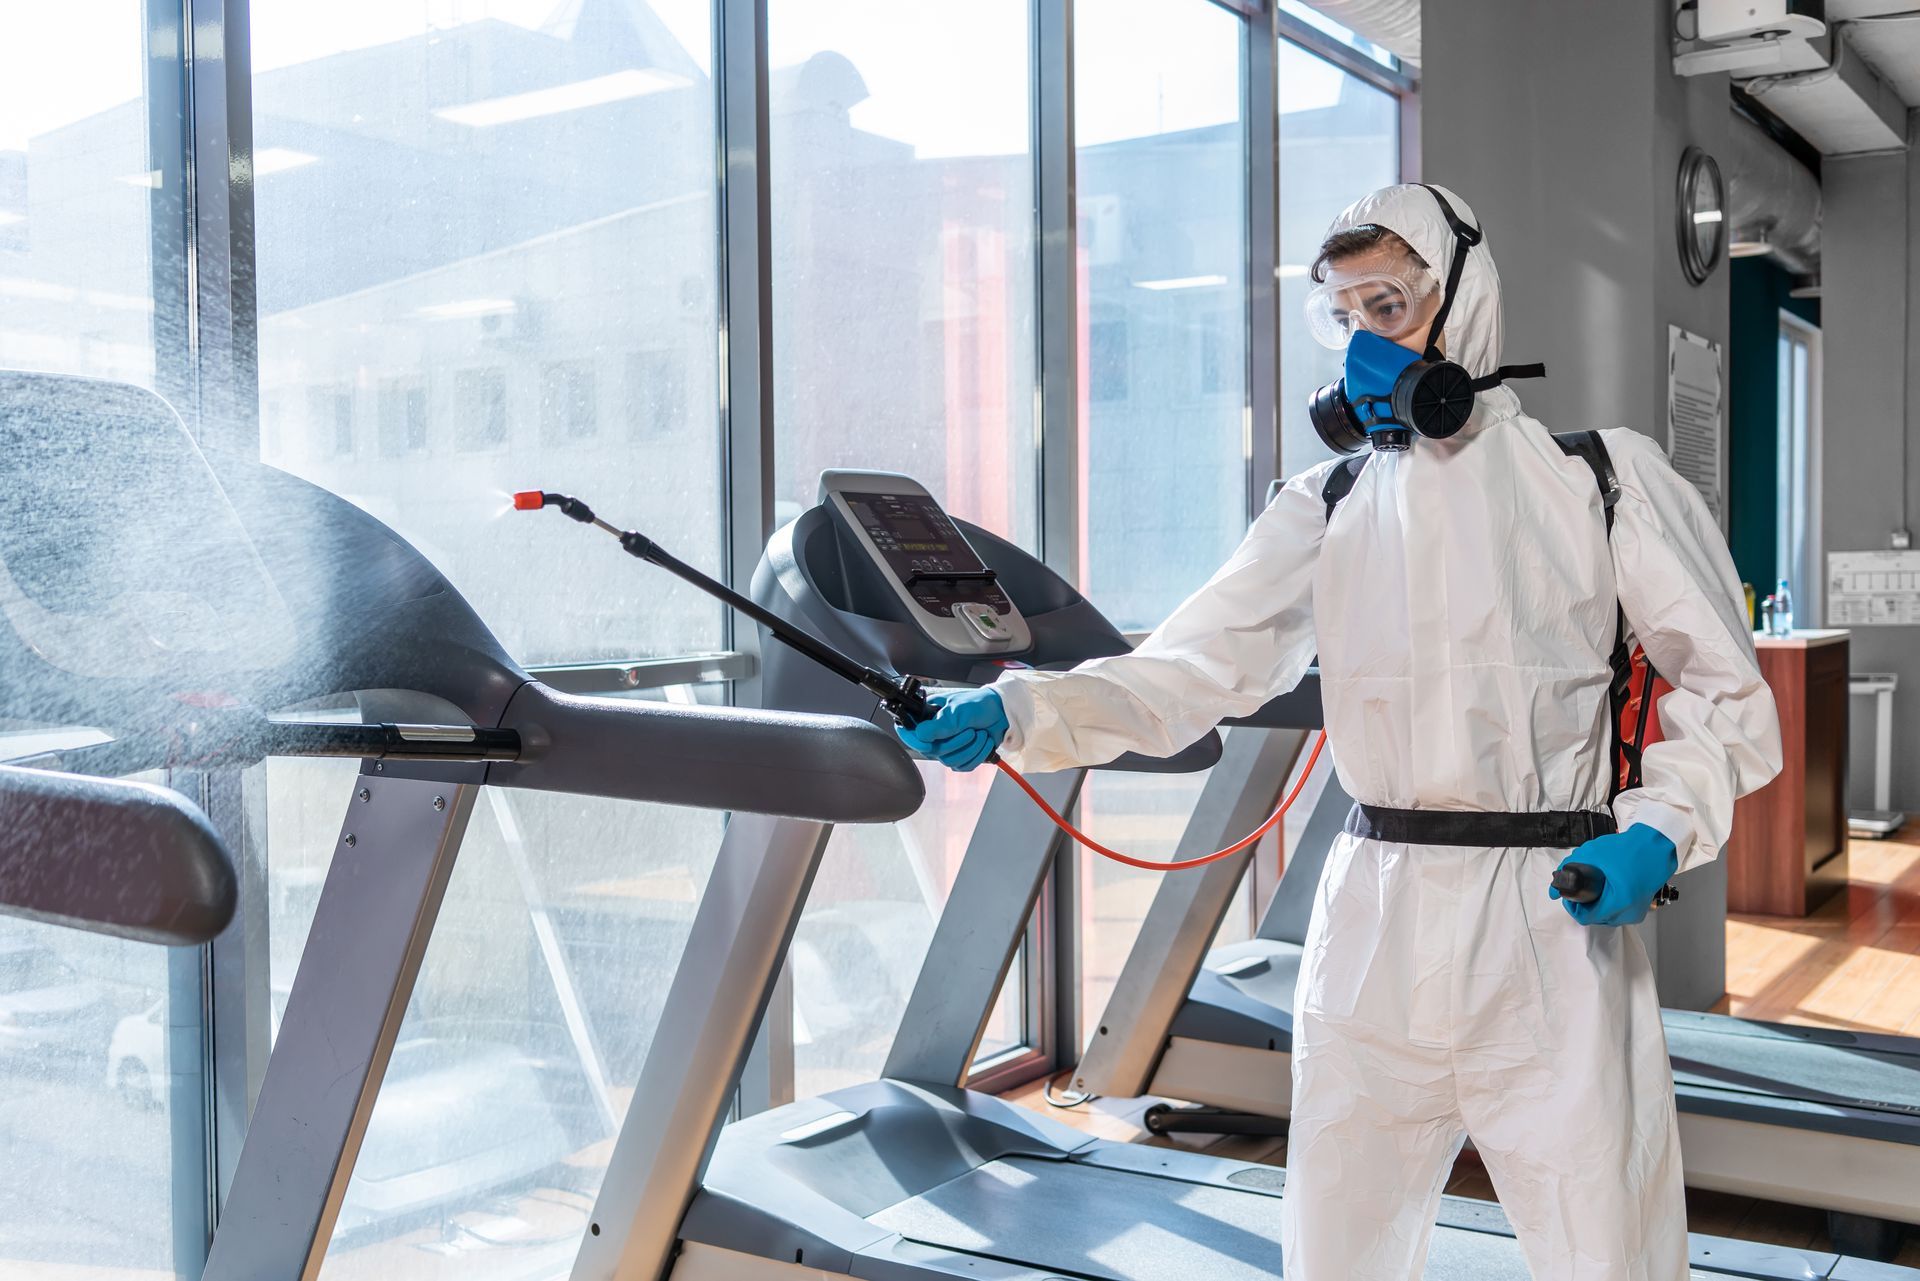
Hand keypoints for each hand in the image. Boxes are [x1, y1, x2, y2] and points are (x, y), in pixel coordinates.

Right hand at [893, 688, 1006, 771]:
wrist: (1001, 712)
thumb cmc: (979, 704)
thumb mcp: (957, 711)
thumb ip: (938, 725)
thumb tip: (919, 735)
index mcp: (928, 717)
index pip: (908, 732)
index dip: (916, 741)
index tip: (929, 744)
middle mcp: (935, 733)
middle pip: (932, 751)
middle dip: (956, 743)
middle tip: (970, 730)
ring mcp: (948, 746)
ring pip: (949, 761)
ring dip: (970, 748)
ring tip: (980, 734)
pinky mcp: (961, 756)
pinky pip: (963, 765)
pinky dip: (977, 755)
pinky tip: (983, 742)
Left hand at [1550, 823, 1677, 926]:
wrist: (1657, 845)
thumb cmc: (1630, 848)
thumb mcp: (1592, 854)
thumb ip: (1568, 869)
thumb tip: (1553, 889)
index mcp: (1619, 902)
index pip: (1585, 917)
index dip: (1573, 905)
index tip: (1570, 894)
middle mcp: (1629, 912)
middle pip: (1595, 918)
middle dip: (1585, 904)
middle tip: (1583, 886)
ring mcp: (1636, 912)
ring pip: (1606, 917)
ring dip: (1597, 904)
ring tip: (1597, 885)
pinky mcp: (1640, 909)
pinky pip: (1618, 912)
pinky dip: (1609, 903)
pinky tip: (1608, 889)